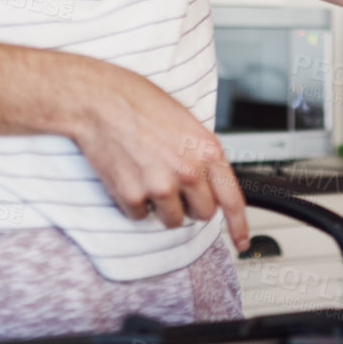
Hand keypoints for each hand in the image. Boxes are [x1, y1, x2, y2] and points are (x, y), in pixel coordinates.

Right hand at [71, 61, 249, 251]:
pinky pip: (140, 216)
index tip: (242, 242)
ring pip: (172, 220)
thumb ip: (201, 155)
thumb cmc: (140, 104)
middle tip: (174, 187)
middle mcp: (189, 171)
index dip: (239, 225)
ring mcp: (161, 186)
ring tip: (148, 175)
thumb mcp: (186, 124)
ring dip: (162, 207)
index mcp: (207, 150)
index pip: (232, 198)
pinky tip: (129, 175)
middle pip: (202, 214)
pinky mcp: (133, 196)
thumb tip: (207, 182)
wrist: (101, 101)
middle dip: (191, 206)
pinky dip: (134, 203)